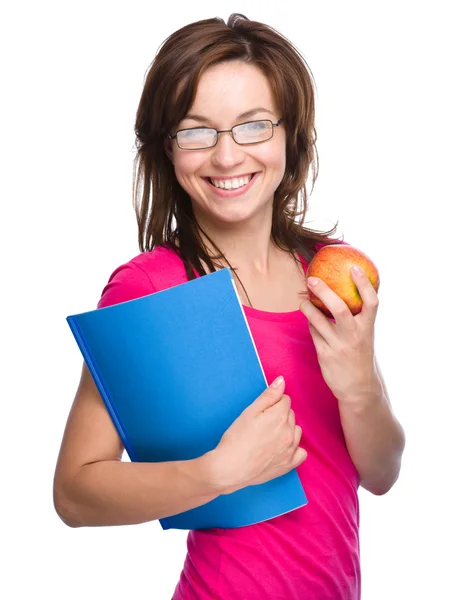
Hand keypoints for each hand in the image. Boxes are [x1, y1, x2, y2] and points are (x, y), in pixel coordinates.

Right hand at [211, 377, 306, 494]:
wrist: (230, 467)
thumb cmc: (236, 438)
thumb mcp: (249, 412)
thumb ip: (269, 395)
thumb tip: (282, 381)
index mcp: (280, 416)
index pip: (285, 400)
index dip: (272, 403)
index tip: (262, 411)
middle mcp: (289, 432)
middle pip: (291, 414)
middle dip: (279, 415)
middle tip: (262, 424)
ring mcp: (291, 449)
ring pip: (296, 431)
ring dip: (287, 430)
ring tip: (269, 436)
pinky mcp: (289, 464)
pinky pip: (301, 452)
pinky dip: (294, 448)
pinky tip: (282, 448)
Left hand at [299, 265, 382, 403]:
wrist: (358, 389)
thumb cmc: (360, 357)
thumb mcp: (365, 336)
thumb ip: (357, 318)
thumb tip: (344, 291)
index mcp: (368, 328)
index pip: (371, 302)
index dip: (363, 284)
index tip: (353, 267)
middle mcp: (354, 336)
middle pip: (339, 308)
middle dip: (324, 291)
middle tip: (312, 279)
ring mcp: (338, 346)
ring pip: (318, 320)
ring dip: (308, 307)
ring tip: (303, 301)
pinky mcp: (324, 355)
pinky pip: (313, 333)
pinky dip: (310, 324)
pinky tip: (310, 320)